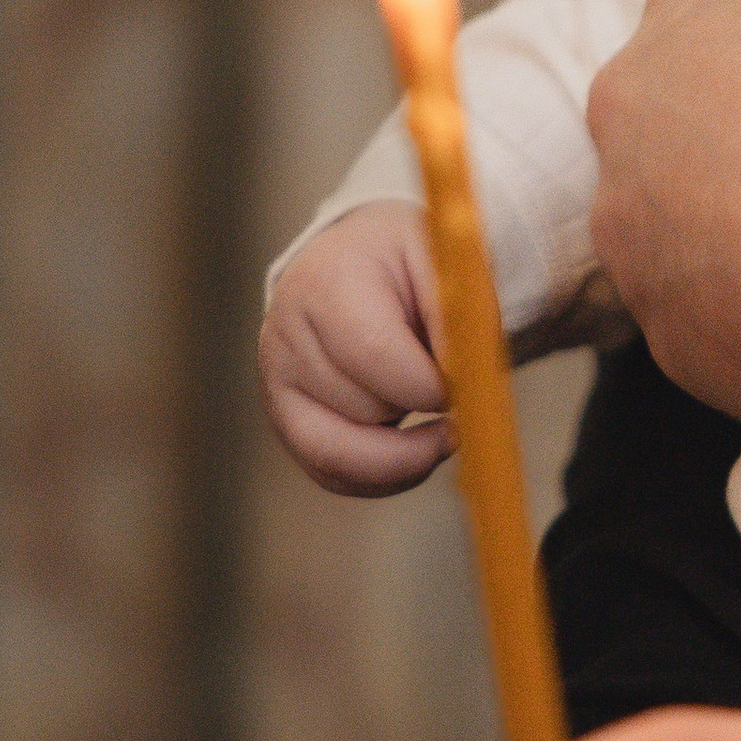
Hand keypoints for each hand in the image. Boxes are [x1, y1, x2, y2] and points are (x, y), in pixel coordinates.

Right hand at [257, 202, 447, 493]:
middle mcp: (284, 335)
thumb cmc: (414, 268)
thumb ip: (458, 321)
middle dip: (416, 407)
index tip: (465, 382)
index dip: (429, 384)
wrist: (364, 264)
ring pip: (350, 452)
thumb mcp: (445, 267)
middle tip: (447, 383)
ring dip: (400, 440)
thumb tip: (464, 387)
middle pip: (365, 410)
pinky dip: (383, 474)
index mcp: (326, 281)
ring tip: (419, 397)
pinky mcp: (283, 422)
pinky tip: (412, 444)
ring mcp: (275, 384)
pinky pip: (334, 476)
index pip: (376, 354)